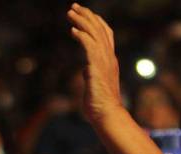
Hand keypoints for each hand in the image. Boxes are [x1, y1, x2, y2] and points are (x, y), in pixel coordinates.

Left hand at [67, 4, 122, 124]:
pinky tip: (73, 31)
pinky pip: (90, 46)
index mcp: (110, 61)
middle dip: (87, 16)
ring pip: (95, 34)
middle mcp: (109, 58)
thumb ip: (91, 74)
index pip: (106, 35)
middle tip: (74, 7)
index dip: (96, 22)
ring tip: (70, 13)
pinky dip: (82, 36)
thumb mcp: (96, 85)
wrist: (107, 116)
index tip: (85, 14)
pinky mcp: (97, 68)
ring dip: (82, 21)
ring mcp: (104, 62)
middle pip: (100, 29)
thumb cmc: (100, 106)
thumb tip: (85, 71)